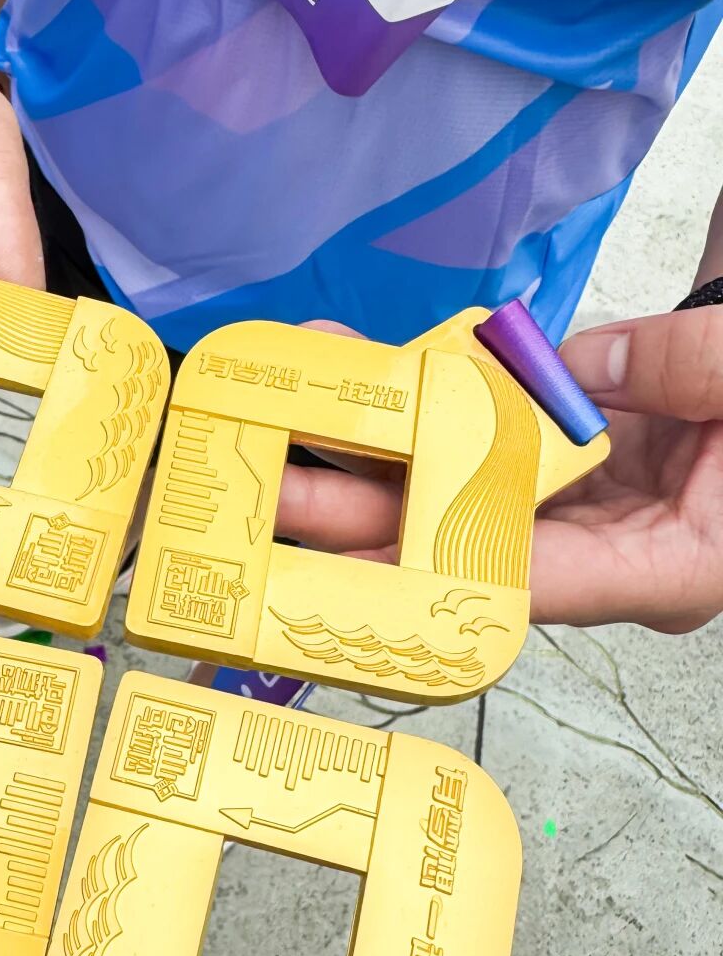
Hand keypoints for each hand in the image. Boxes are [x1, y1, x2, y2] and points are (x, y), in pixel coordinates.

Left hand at [276, 310, 722, 631]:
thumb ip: (680, 375)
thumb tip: (576, 370)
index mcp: (667, 567)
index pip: (531, 585)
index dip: (431, 580)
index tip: (339, 577)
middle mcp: (614, 545)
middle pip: (470, 540)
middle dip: (372, 515)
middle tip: (275, 498)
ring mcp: (587, 494)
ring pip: (463, 483)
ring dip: (385, 449)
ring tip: (296, 415)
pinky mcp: (573, 446)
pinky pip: (486, 429)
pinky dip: (429, 402)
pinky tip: (360, 371)